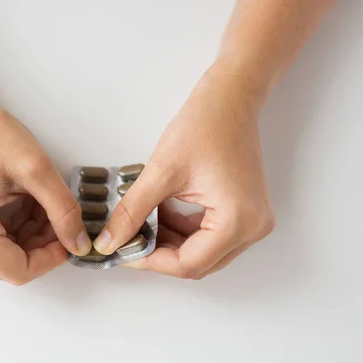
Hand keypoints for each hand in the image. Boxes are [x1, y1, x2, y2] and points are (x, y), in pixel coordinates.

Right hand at [0, 92, 91, 284]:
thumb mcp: (37, 170)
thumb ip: (63, 211)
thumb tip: (79, 244)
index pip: (18, 271)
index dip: (51, 259)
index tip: (71, 239)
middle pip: (10, 267)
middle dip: (41, 247)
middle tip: (59, 217)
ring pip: (3, 258)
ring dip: (31, 238)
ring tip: (42, 204)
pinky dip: (17, 231)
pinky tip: (26, 205)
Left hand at [93, 64, 274, 278]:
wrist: (230, 98)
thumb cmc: (204, 125)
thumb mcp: (161, 172)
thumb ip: (132, 212)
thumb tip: (109, 242)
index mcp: (238, 221)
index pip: (189, 264)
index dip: (150, 262)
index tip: (122, 252)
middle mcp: (252, 228)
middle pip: (198, 263)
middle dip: (159, 253)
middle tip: (128, 239)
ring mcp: (252, 221)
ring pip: (202, 251)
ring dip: (170, 241)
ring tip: (142, 222)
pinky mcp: (245, 212)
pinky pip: (210, 235)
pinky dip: (183, 230)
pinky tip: (161, 212)